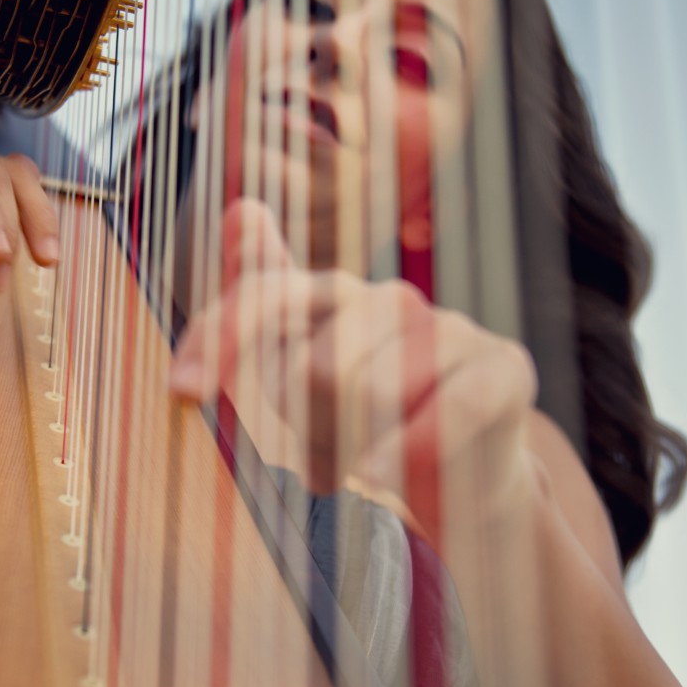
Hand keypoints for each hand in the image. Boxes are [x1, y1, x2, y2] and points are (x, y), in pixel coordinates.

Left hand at [168, 200, 538, 540]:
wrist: (464, 478)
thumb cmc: (371, 422)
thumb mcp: (303, 372)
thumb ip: (266, 301)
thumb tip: (242, 208)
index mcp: (335, 296)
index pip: (266, 296)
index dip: (220, 337)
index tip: (182, 391)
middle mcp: (391, 299)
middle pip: (317, 366)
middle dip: (310, 434)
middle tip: (324, 470)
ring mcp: (452, 329)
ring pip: (375, 392)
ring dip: (357, 456)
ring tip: (367, 473)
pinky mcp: (503, 367)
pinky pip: (447, 409)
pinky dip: (409, 452)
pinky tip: (385, 475)